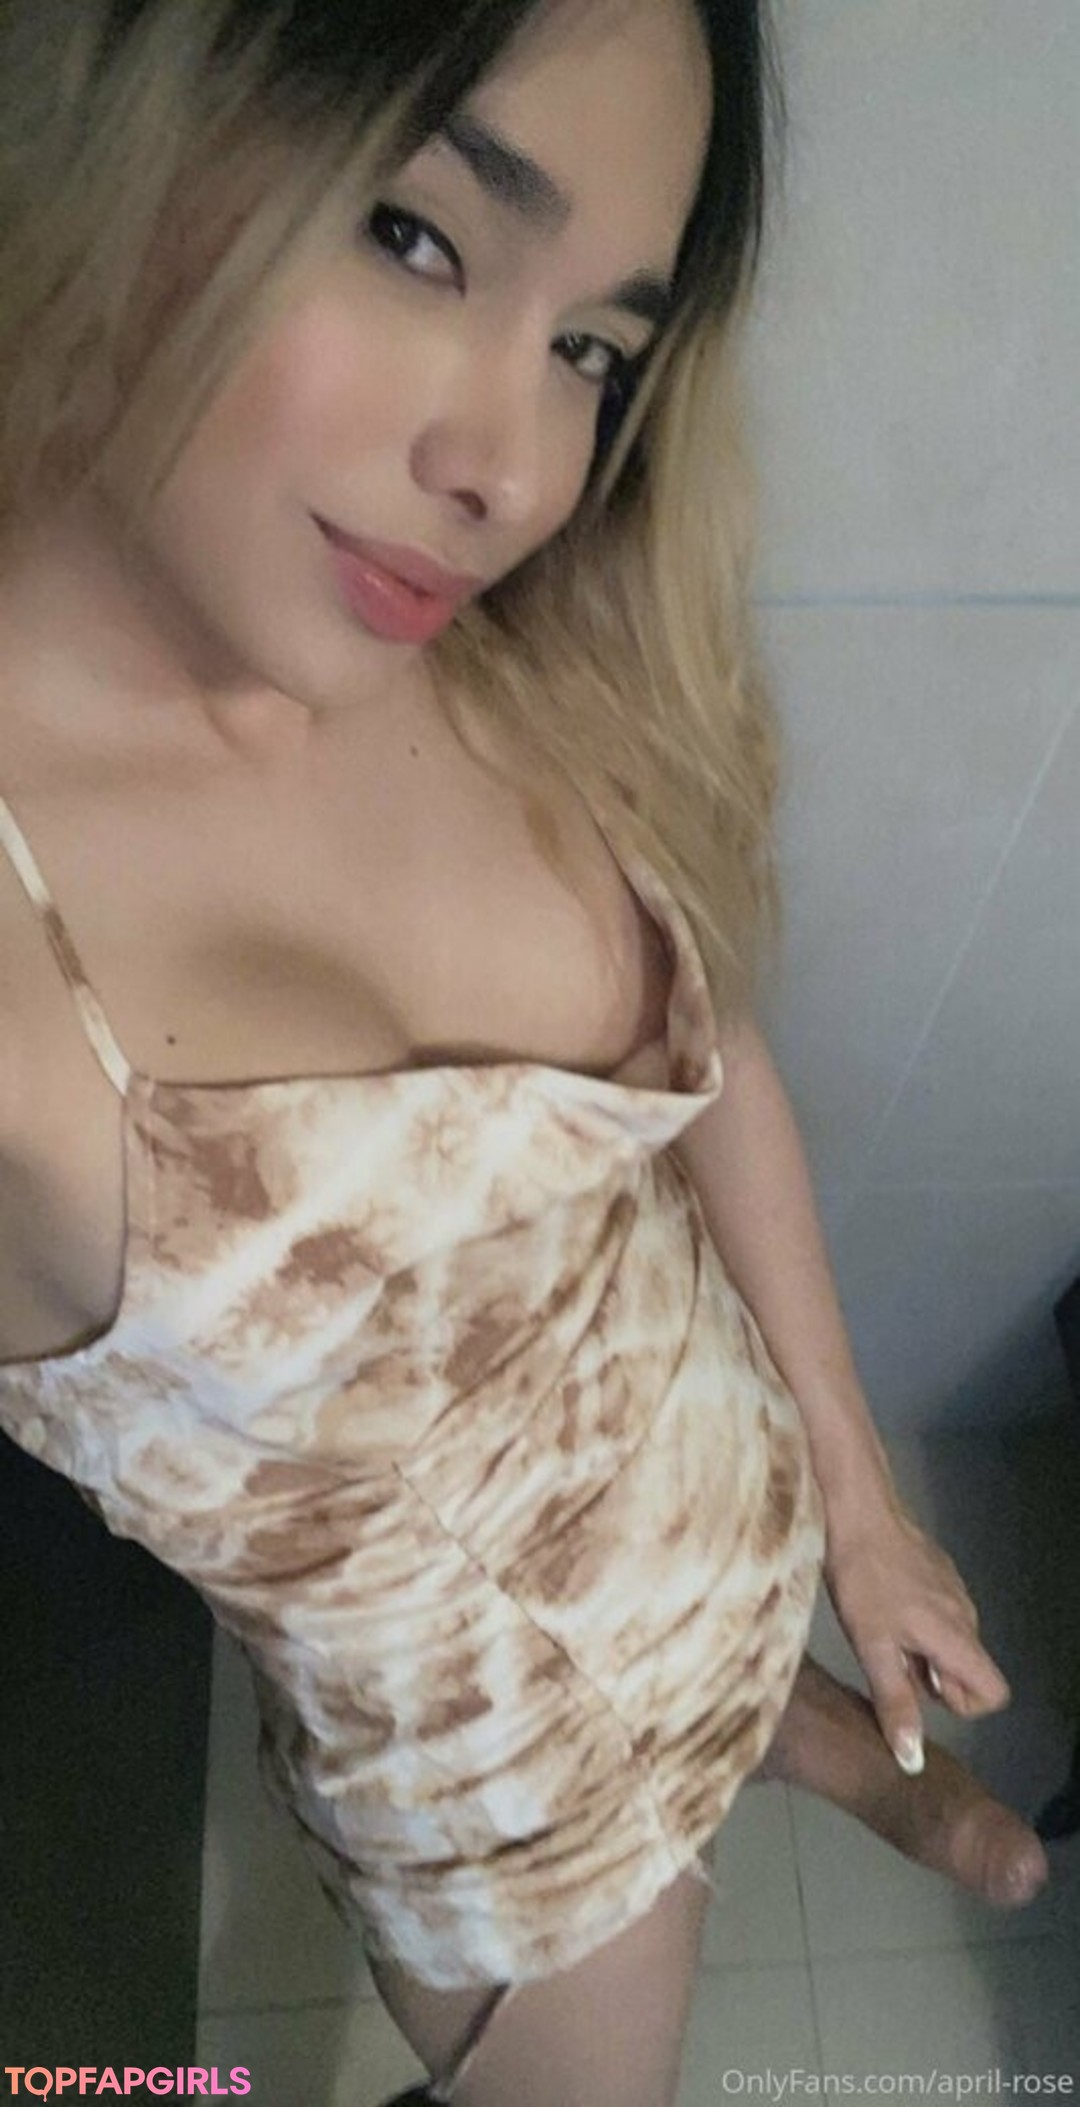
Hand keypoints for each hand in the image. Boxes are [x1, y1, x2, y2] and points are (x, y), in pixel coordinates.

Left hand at [822, 1482, 1011, 1772]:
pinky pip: (940, 1617)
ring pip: (951, 1643)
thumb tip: (913, 1761)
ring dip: (921, 1652)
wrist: (858, 1511)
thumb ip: (896, 1703)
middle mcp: (967, 1616)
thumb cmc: (863, 1581)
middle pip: (969, 1671)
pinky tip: (882, 1607)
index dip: (962, 1705)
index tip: (921, 1689)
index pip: (995, 1693)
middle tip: (887, 1658)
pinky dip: (917, 1625)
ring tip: (879, 1632)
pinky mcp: (939, 1573)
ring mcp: (955, 1592)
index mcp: (957, 1638)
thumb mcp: (872, 1648)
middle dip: (933, 1679)